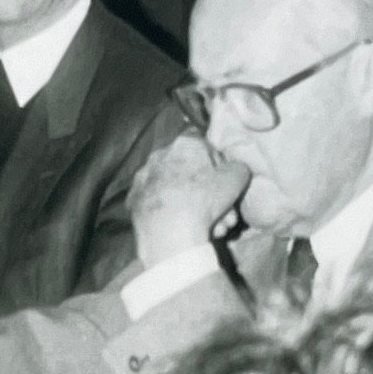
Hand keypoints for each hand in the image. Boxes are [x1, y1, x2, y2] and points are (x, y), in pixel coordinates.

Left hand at [128, 132, 252, 265]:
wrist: (168, 229)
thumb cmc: (204, 199)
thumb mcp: (236, 179)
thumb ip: (238, 168)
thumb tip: (235, 169)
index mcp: (185, 143)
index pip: (207, 148)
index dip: (219, 169)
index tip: (226, 189)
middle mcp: (160, 154)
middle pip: (191, 174)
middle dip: (210, 196)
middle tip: (224, 217)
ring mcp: (143, 176)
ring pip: (175, 191)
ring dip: (194, 208)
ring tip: (209, 229)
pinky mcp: (134, 198)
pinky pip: (158, 204)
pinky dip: (170, 214)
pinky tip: (182, 228)